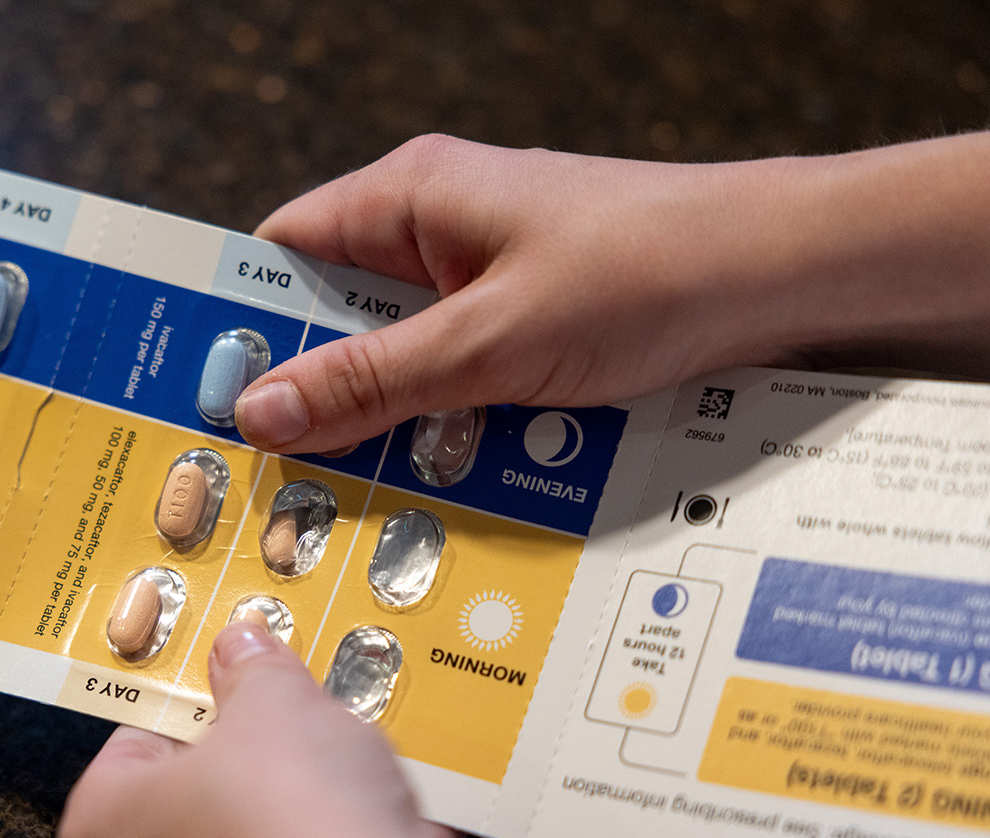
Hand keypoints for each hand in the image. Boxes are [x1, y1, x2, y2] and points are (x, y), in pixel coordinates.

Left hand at [56, 623, 472, 837]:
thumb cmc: (291, 823)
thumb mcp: (275, 703)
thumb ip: (252, 670)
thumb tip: (242, 650)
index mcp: (103, 833)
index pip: (128, 750)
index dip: (188, 706)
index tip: (231, 681)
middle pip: (193, 805)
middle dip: (252, 760)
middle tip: (295, 722)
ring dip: (304, 814)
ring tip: (352, 774)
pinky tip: (383, 833)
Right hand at [237, 129, 989, 453]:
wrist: (788, 276)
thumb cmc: (646, 274)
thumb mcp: (490, 343)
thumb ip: (372, 381)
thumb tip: (258, 413)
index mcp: (408, 196)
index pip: (283, 254)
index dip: (239, 326)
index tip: (200, 403)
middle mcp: (437, 226)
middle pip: (335, 314)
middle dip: (309, 389)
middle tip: (268, 474)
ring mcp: (485, 273)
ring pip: (396, 353)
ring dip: (381, 415)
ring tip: (345, 488)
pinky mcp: (528, 318)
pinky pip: (454, 373)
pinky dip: (441, 419)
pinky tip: (437, 472)